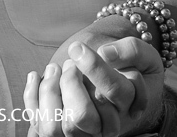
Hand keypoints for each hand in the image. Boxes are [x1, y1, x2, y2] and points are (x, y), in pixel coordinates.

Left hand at [25, 37, 164, 136]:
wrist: (117, 77)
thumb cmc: (131, 65)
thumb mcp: (145, 56)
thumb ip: (132, 51)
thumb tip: (106, 53)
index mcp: (128, 107)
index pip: (112, 92)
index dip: (93, 68)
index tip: (77, 48)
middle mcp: (105, 127)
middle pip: (81, 116)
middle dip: (69, 83)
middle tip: (69, 62)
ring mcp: (82, 133)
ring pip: (56, 128)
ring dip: (49, 91)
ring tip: (54, 68)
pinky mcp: (61, 130)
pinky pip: (38, 125)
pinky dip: (31, 98)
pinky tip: (35, 75)